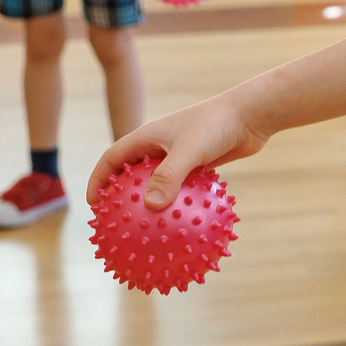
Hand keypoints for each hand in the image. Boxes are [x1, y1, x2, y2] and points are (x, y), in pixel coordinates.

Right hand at [91, 94, 267, 212]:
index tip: (93, 205)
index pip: (111, 158)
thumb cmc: (218, 125)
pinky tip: (182, 228)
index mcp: (148, 136)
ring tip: (145, 231)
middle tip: (116, 223)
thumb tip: (149, 206)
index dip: (98, 180)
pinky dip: (178, 206)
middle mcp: (160, 145)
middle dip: (120, 197)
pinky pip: (183, 189)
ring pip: (159, 184)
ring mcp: (180, 155)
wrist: (252, 114)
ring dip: (151, 204)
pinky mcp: (200, 165)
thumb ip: (169, 175)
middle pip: (131, 174)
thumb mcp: (191, 149)